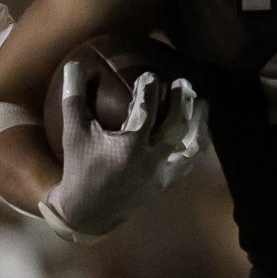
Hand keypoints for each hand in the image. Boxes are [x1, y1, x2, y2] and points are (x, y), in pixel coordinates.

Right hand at [39, 68, 206, 242]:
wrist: (88, 212)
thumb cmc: (79, 167)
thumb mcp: (73, 133)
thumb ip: (74, 98)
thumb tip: (74, 65)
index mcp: (129, 147)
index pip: (146, 110)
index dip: (150, 89)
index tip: (151, 75)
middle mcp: (150, 160)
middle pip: (176, 125)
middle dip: (182, 101)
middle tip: (183, 82)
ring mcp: (161, 174)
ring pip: (190, 146)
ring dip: (199, 123)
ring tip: (202, 102)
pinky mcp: (166, 183)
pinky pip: (188, 163)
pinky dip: (195, 145)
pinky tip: (197, 131)